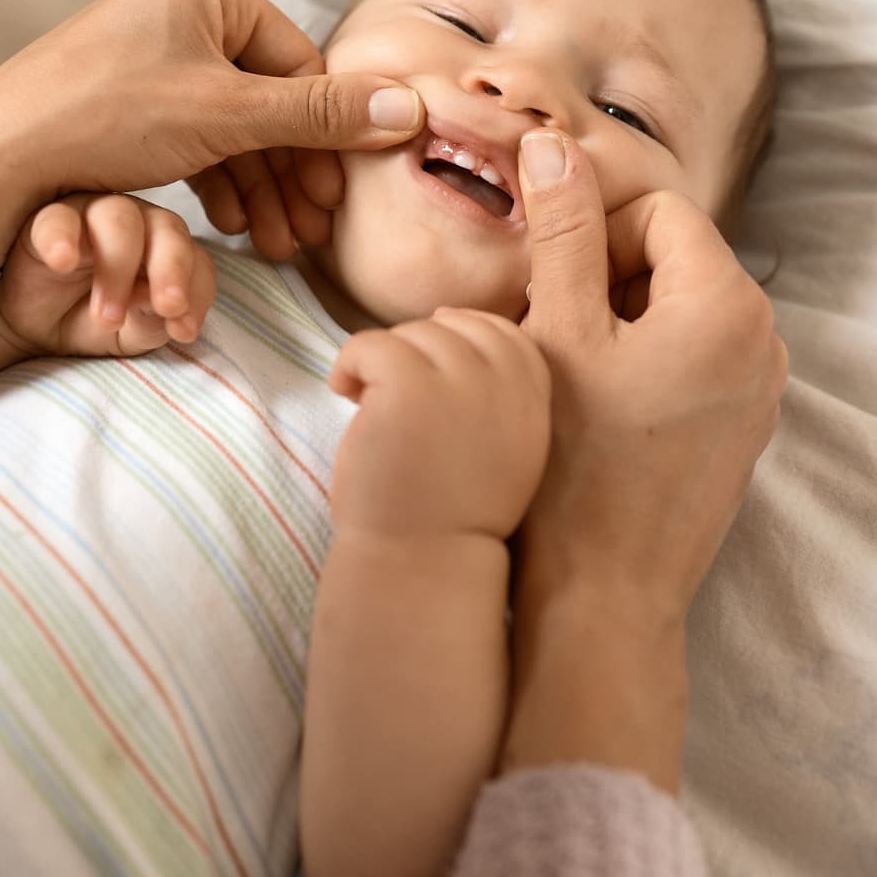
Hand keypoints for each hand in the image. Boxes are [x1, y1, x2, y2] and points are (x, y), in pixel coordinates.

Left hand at [0, 0, 424, 267]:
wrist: (0, 159)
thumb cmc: (108, 117)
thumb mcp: (227, 115)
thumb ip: (321, 114)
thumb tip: (409, 108)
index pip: (298, 62)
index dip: (326, 136)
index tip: (337, 197)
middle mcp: (179, 9)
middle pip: (267, 97)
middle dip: (291, 171)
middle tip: (310, 231)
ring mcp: (150, 55)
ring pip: (231, 125)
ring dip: (259, 186)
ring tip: (275, 244)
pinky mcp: (128, 99)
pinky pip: (193, 136)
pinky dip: (217, 179)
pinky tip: (232, 225)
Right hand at [0, 193, 215, 360]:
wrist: (30, 332)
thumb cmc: (88, 322)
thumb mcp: (129, 333)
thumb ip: (152, 320)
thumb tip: (166, 307)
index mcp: (163, 248)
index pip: (196, 259)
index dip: (196, 292)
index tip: (184, 331)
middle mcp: (134, 224)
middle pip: (167, 228)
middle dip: (171, 270)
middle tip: (167, 307)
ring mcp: (90, 215)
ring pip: (119, 219)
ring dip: (118, 268)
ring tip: (107, 317)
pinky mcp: (46, 221)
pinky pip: (56, 220)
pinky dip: (61, 239)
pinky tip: (62, 263)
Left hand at [327, 308, 550, 541]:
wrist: (420, 561)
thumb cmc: (448, 510)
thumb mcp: (501, 444)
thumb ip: (493, 385)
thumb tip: (447, 315)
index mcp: (531, 400)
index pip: (502, 331)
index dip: (459, 341)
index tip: (427, 374)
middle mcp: (504, 385)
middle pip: (452, 327)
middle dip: (415, 354)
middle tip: (391, 398)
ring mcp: (459, 381)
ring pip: (411, 333)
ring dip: (382, 362)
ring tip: (369, 403)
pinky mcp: (410, 385)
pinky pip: (370, 342)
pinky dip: (349, 364)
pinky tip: (345, 395)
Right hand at [513, 130, 787, 625]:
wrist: (601, 596)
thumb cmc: (572, 465)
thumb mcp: (557, 330)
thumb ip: (563, 230)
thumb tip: (556, 145)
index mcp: (729, 306)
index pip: (656, 212)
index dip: (592, 234)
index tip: (549, 288)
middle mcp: (763, 344)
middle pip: (669, 259)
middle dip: (600, 278)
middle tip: (547, 330)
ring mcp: (756, 393)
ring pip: (672, 309)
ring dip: (612, 321)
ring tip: (563, 372)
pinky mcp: (736, 432)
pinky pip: (686, 360)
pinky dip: (635, 362)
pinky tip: (590, 408)